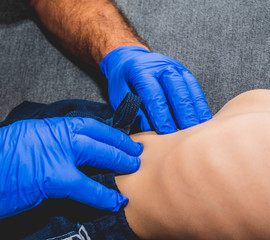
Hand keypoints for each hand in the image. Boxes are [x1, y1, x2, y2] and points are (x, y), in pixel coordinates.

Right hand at [0, 117, 141, 218]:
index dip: (112, 133)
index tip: (125, 139)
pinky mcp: (54, 178)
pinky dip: (104, 195)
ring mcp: (58, 155)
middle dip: (122, 146)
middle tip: (137, 152)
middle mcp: (58, 135)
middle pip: (100, 138)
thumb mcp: (32, 139)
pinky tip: (116, 201)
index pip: (91, 125)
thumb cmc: (5, 158)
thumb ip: (56, 141)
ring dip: (120, 162)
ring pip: (99, 155)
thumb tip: (76, 149)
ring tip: (134, 169)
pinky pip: (87, 186)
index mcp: (53, 126)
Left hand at [100, 46, 211, 133]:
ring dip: (194, 111)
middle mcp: (160, 66)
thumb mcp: (120, 97)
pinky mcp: (184, 72)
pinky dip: (200, 105)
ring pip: (189, 90)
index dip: (161, 116)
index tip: (166, 133)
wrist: (129, 59)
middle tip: (185, 135)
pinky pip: (195, 88)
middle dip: (182, 115)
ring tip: (197, 131)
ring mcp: (175, 67)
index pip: (154, 95)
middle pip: (176, 91)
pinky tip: (203, 120)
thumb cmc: (123, 83)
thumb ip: (134, 112)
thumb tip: (150, 132)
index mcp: (140, 71)